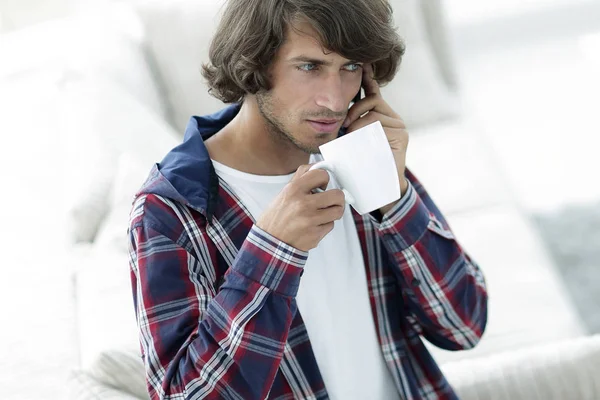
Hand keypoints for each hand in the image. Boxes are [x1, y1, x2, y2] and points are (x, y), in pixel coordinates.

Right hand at [256, 165, 345, 251]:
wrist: (270, 242)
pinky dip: (325, 225)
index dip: (324, 180)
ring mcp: (310, 220)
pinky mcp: (315, 234)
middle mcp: (303, 204)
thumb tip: (319, 166)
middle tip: (330, 201)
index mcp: (294, 189)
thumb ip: (302, 177)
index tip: (322, 186)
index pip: (322, 175)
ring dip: (333, 212)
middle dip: (336, 198)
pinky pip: (330, 225)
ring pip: (338, 211)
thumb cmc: (278, 216)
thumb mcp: (284, 192)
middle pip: (337, 195)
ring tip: (323, 213)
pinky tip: (314, 225)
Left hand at [342, 63, 408, 212]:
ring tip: (352, 135)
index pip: (373, 93)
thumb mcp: (350, 140)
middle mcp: (392, 117)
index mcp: (380, 115)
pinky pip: (381, 125)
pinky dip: (368, 130)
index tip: (362, 64)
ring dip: (359, 123)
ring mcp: (398, 125)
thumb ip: (347, 125)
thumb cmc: (361, 163)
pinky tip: (364, 139)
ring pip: (373, 114)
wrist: (378, 185)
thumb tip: (330, 113)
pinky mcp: (402, 135)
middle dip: (355, 109)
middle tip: (345, 124)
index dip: (367, 79)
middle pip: (372, 101)